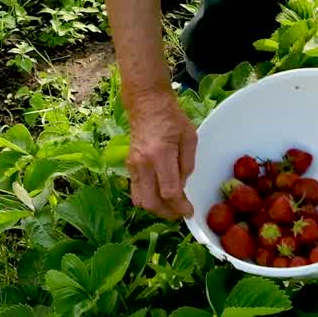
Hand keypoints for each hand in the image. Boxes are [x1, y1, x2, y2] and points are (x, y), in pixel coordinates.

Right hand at [125, 87, 197, 219]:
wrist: (147, 104)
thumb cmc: (172, 118)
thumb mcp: (189, 138)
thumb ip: (187, 165)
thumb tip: (182, 187)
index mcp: (161, 155)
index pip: (169, 192)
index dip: (180, 207)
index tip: (189, 211)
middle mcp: (143, 163)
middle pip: (151, 202)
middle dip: (167, 213)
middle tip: (180, 212)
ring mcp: (133, 165)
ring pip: (140, 200)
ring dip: (155, 208)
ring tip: (169, 205)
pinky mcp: (128, 165)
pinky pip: (135, 191)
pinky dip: (147, 198)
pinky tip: (159, 193)